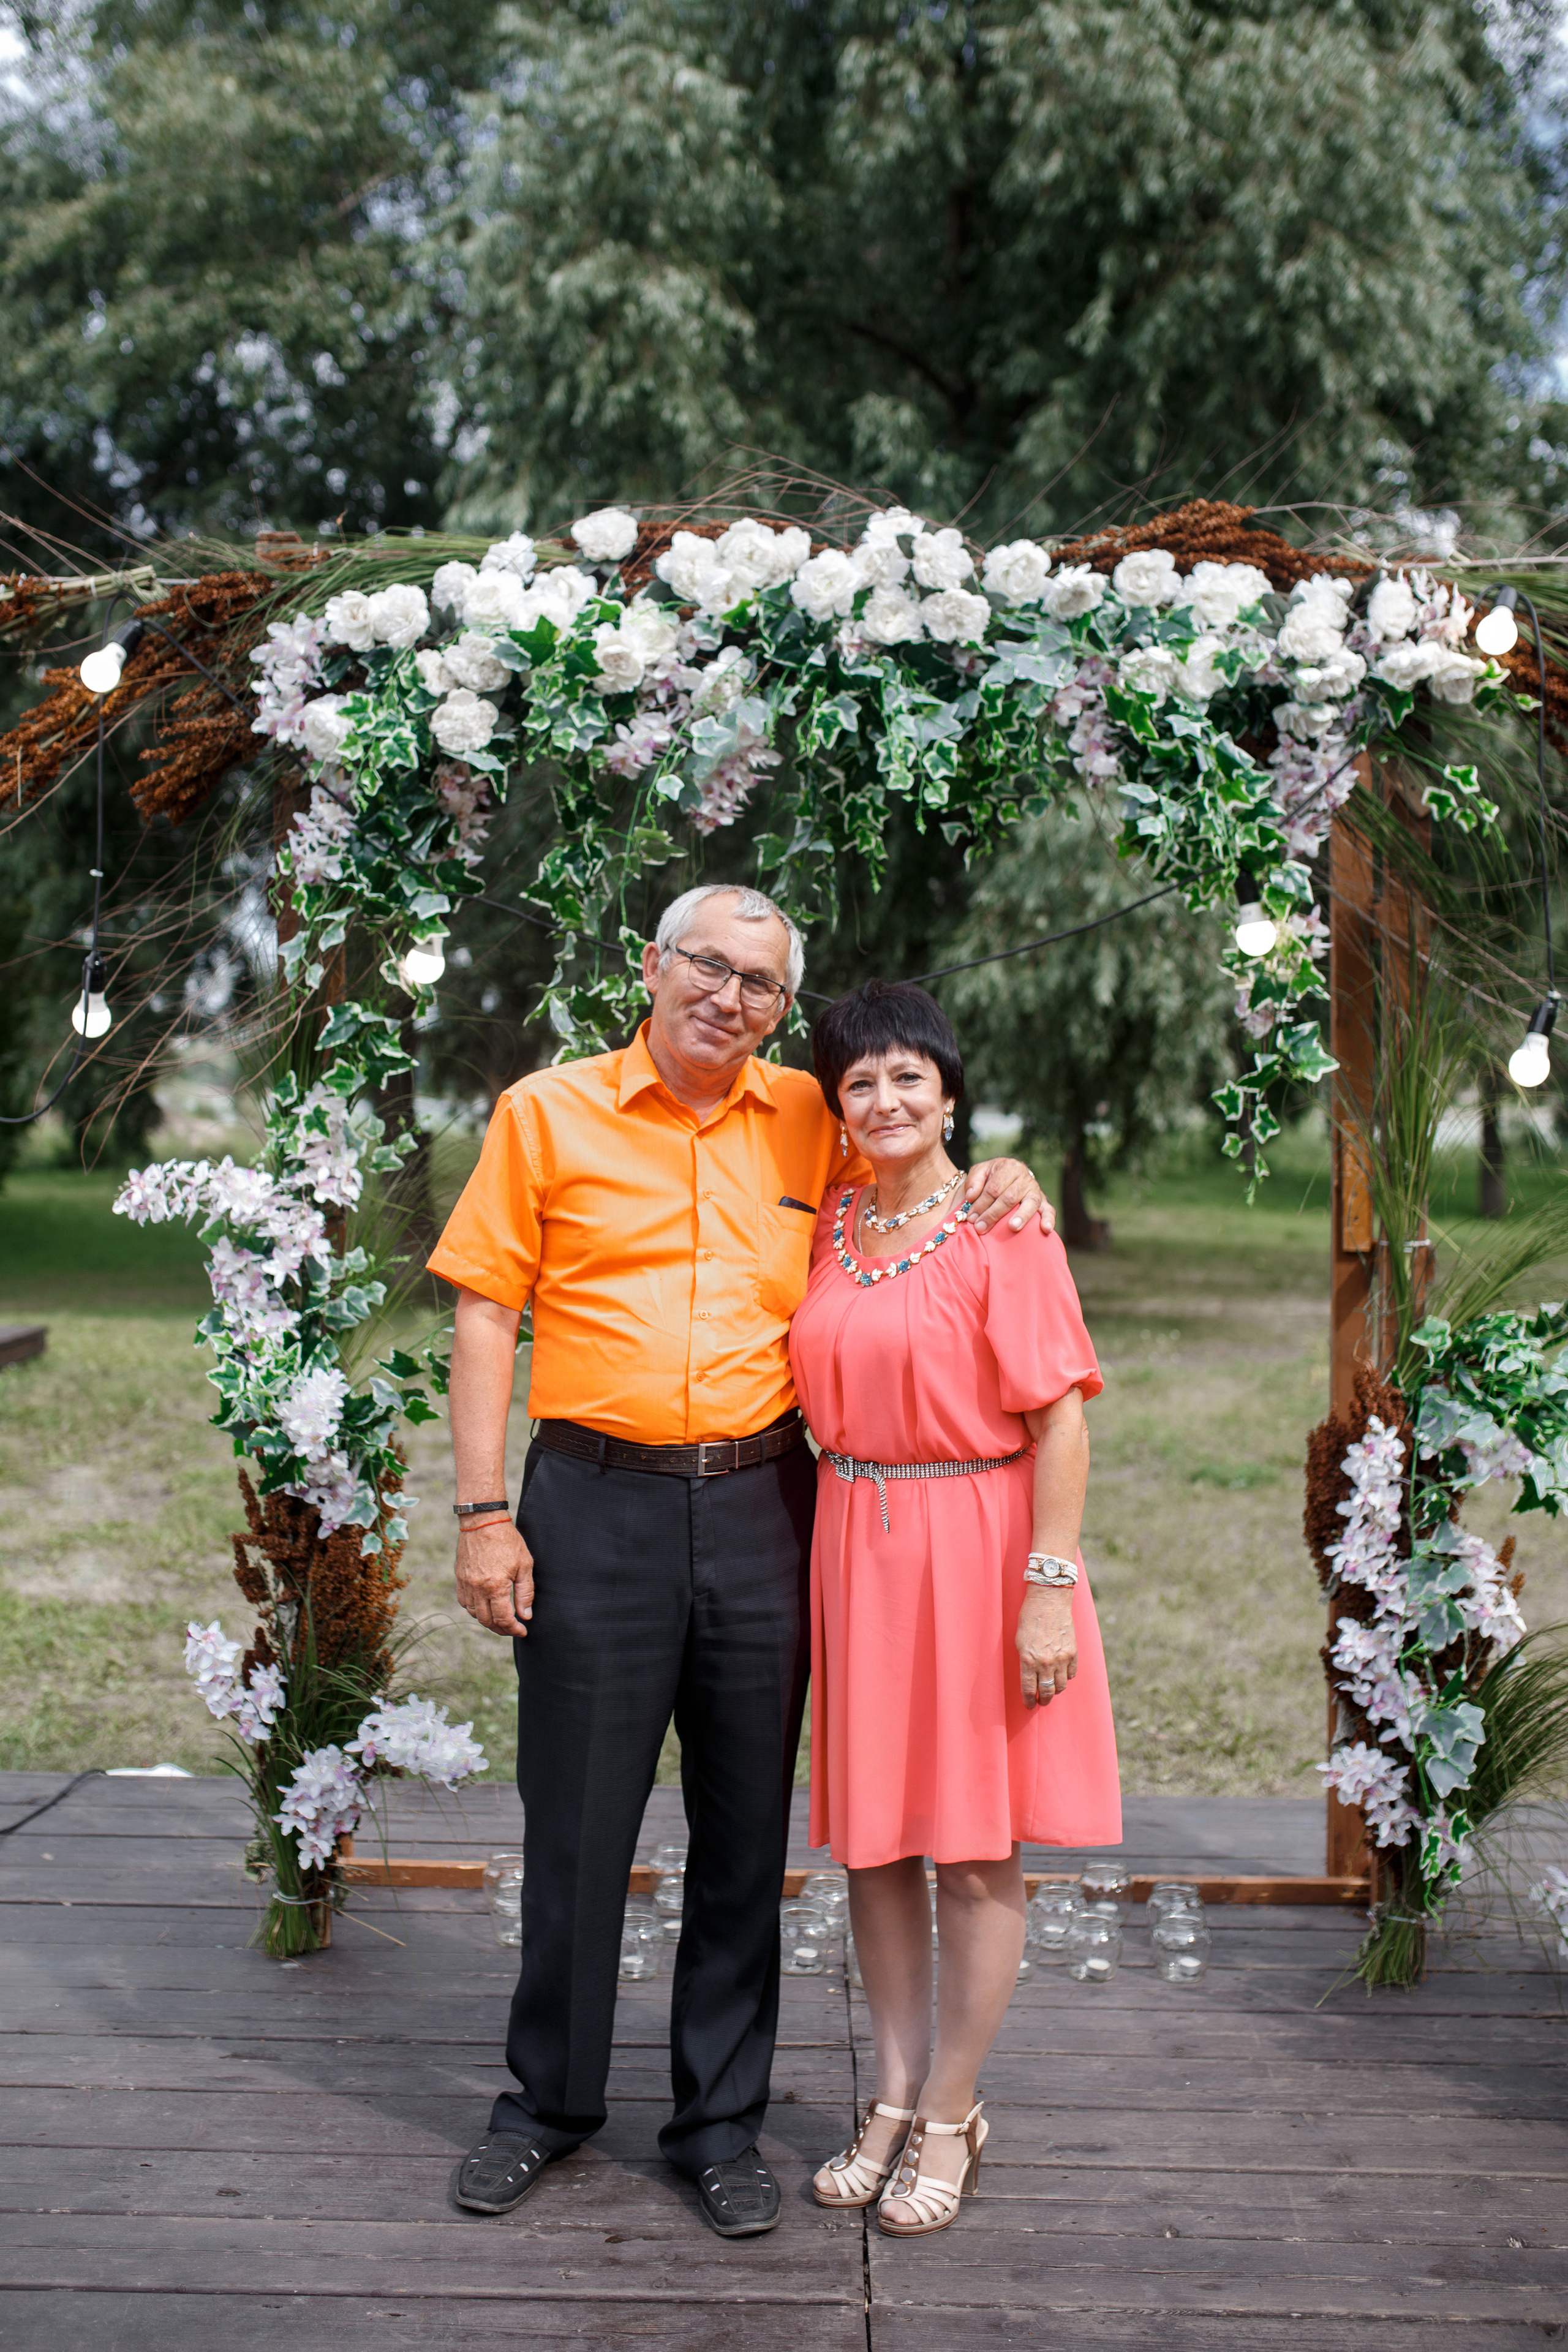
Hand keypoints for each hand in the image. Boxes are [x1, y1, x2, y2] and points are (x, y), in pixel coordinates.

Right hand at [455, 1520, 534, 1637]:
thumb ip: (525, 1593)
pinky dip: (474, 1609)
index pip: (503, 1619)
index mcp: (495, 1586)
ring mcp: (466, 1583)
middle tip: (512, 1629)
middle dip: (501, 1629)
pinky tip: (485, 1606)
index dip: (514, 1629)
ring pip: (474, 1613)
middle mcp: (478, 1588)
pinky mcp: (460, 1577)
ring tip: (500, 1619)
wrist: (483, 1521)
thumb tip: (526, 1615)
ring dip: (487, 1620)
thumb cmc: (507, 1541)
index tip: (522, 1631)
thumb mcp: (524, 1565)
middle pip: (487, 1620)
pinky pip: (464, 1601)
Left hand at [963, 1155, 1054, 1234]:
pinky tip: (1045, 1229)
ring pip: (1031, 1202)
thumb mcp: (979, 1172)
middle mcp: (1024, 1177)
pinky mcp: (1043, 1202)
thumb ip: (973, 1181)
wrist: (1004, 1178)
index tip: (971, 1217)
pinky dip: (1049, 1220)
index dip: (982, 1203)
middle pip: (1009, 1197)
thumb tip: (971, 1196)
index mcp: (1008, 1167)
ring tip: (1012, 1227)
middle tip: (981, 1227)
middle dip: (993, 1214)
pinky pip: (1049, 1210)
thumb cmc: (989, 1178)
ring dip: (1021, 1216)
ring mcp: (1035, 1190)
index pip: (994, 1188)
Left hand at [1016, 1587, 1075, 1708]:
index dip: (1029, 1701)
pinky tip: (1061, 1675)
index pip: (1029, 1689)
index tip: (1029, 1705)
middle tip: (1041, 1701)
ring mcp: (1061, 1658)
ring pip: (1061, 1686)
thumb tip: (1029, 1676)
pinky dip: (1066, 1677)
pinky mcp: (1073, 1652)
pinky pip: (1071, 1674)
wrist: (1049, 1600)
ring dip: (1055, 1690)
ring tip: (1051, 1689)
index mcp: (1028, 1660)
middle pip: (1047, 1691)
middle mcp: (1046, 1662)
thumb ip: (1025, 1660)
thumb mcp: (1019, 1641)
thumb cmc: (1029, 1618)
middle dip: (1044, 1699)